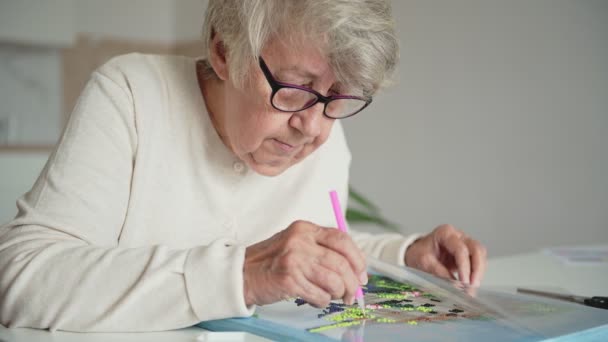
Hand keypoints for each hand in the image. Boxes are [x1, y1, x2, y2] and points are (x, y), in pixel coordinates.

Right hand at [244, 220, 367, 307]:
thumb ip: (322, 250)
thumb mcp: (296, 244)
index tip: (362, 273)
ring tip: (333, 297)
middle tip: (353, 294)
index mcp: (305, 229)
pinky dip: (322, 301)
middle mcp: (300, 241)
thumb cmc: (271, 262)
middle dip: (353, 282)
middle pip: (341, 263)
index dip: (357, 258)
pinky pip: (319, 295)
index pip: (342, 239)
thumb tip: (354, 270)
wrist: (241, 273)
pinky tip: (314, 299)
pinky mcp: (289, 280)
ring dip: (339, 293)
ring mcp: (294, 260)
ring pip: (334, 281)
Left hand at [404, 224, 486, 286]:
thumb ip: (439, 272)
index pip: (460, 249)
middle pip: (476, 249)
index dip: (464, 267)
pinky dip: (477, 272)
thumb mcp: (424, 262)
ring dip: (479, 271)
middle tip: (473, 285)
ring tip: (472, 286)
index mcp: (445, 233)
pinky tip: (471, 282)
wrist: (417, 252)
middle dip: (477, 268)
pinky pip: (478, 260)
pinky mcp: (468, 252)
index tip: (464, 282)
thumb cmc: (419, 253)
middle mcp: (458, 235)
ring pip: (480, 254)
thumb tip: (455, 285)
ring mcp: (465, 242)